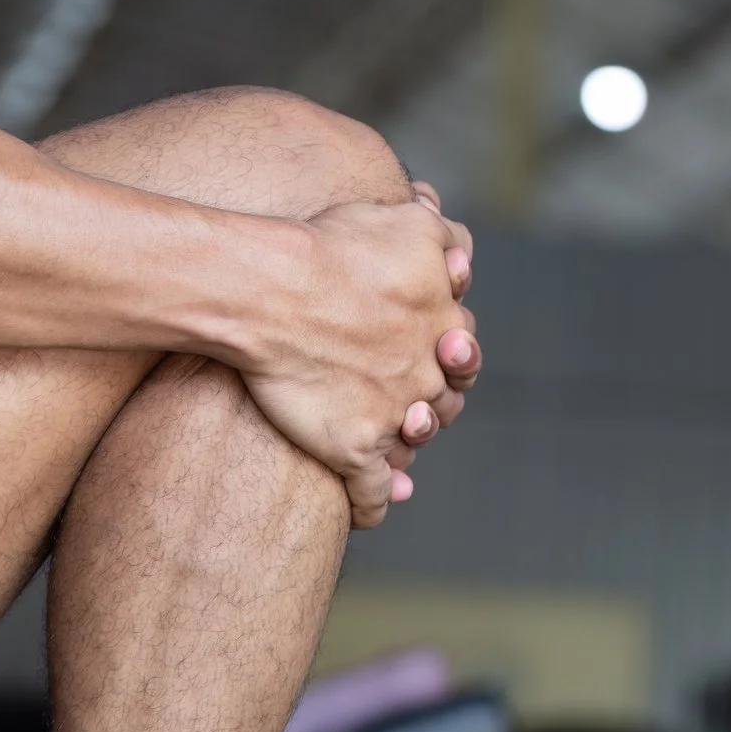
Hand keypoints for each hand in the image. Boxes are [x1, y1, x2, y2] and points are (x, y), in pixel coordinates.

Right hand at [242, 197, 478, 528]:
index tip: (427, 352)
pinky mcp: (354, 448)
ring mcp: (393, 416)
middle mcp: (428, 374)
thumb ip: (441, 233)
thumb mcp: (404, 220)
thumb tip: (461, 254)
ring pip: (414, 444)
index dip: (446, 353)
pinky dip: (374, 505)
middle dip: (432, 400)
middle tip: (409, 397)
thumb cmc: (329, 245)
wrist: (268, 289)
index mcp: (444, 323)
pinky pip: (372, 493)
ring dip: (408, 445)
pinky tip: (370, 511)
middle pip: (445, 400)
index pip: (462, 349)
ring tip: (394, 442)